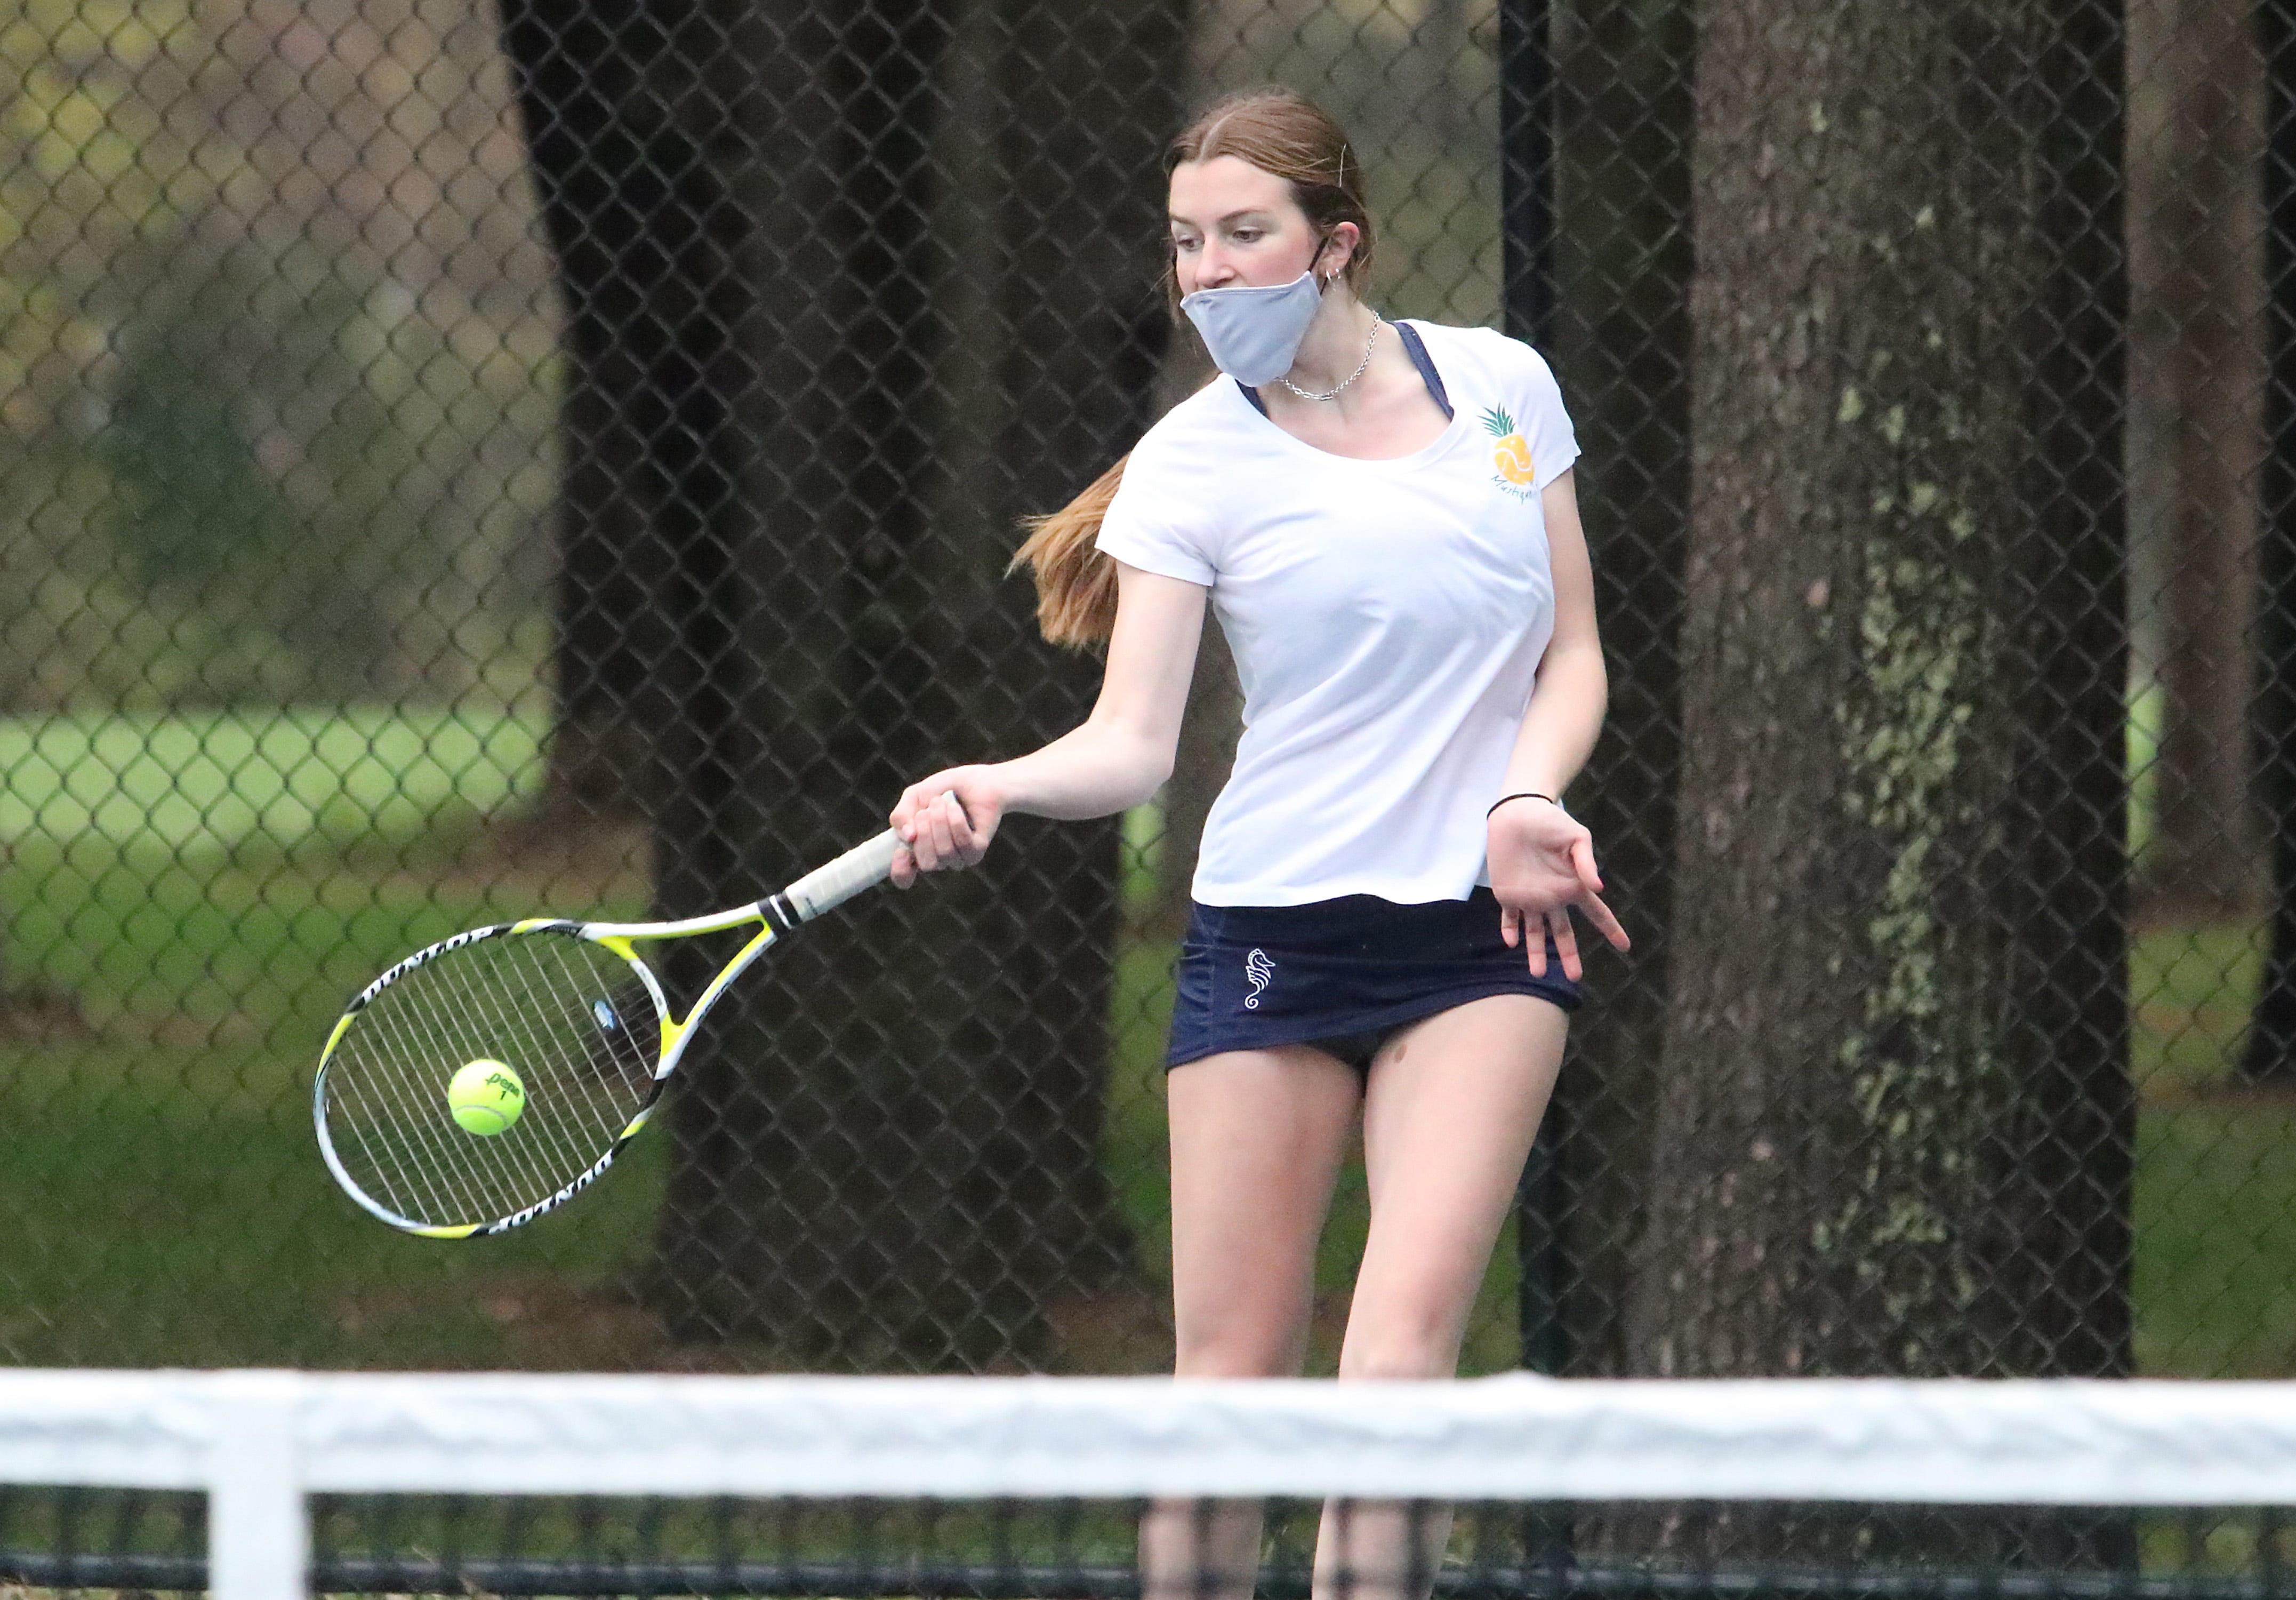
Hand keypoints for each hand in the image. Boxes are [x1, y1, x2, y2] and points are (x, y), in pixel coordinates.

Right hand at [889, 768, 1005, 886]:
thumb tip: (908, 836)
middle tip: (927, 810)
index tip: (901, 850)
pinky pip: (963, 844)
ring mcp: (958, 857)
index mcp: (918, 850)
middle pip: (926, 863)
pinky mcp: (977, 850)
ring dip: (940, 822)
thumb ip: (901, 815)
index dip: (900, 869)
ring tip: (942, 802)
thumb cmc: (941, 790)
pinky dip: (956, 823)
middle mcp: (938, 858)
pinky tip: (955, 808)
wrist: (973, 780)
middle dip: (924, 832)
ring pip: (945, 853)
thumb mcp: (913, 798)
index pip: (904, 878)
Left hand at [1486, 796, 1629, 980]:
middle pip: (1563, 933)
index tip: (1625, 947)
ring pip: (1535, 933)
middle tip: (1575, 977)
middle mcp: (1553, 897)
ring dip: (1537, 953)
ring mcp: (1530, 898)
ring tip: (1538, 973)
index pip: (1596, 913)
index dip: (1611, 929)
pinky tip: (1511, 943)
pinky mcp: (1508, 893)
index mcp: (1573, 886)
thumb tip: (1599, 888)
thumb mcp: (1576, 838)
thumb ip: (1586, 863)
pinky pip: (1509, 918)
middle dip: (1569, 955)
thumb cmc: (1552, 822)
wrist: (1518, 813)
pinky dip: (1509, 930)